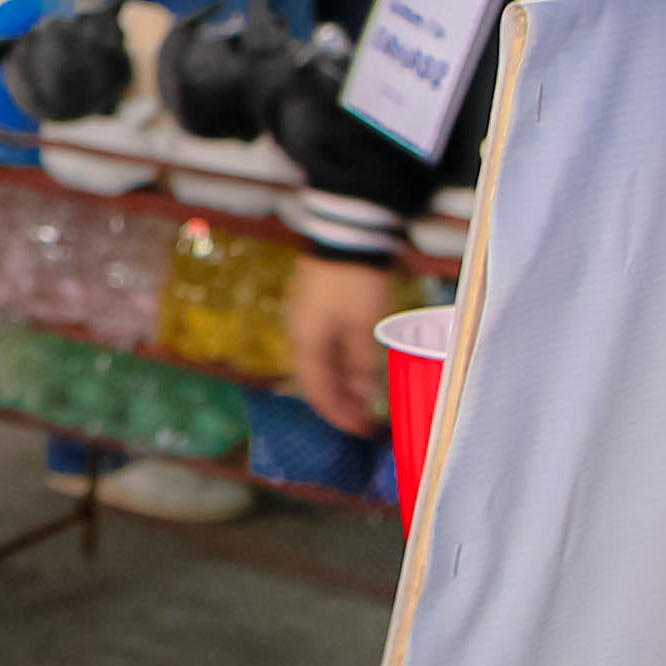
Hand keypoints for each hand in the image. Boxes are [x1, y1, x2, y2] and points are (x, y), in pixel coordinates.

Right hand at [286, 253, 395, 439]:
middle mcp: (299, 336)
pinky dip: (341, 364)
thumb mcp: (364, 329)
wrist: (346, 235)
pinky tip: (359, 368)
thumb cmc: (354, 283)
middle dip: (340, 402)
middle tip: (364, 419)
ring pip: (321, 364)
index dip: (339, 414)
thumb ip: (362, 367)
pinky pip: (325, 347)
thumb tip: (365, 398)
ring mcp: (306, 321)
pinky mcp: (316, 309)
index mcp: (305, 344)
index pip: (317, 392)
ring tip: (366, 397)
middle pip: (316, 380)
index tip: (360, 429)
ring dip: (342, 384)